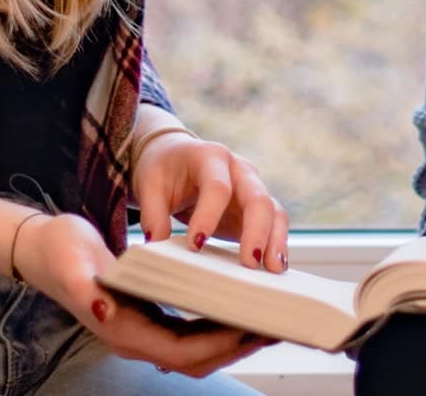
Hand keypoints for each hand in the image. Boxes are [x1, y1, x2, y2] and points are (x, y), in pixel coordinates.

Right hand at [13, 212, 273, 376]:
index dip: (220, 345)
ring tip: (270, 320)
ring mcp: (145, 331)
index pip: (183, 351)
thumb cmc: (60, 253)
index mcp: (124, 330)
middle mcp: (138, 338)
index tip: (252, 328)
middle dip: (239, 347)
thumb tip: (105, 311)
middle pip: (198, 359)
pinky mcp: (150, 318)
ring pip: (199, 350)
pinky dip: (220, 326)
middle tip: (278, 326)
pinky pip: (192, 333)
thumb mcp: (71, 263)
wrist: (44, 250)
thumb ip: (85, 290)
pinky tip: (242, 307)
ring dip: (235, 339)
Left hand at [133, 133, 290, 272]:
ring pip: (273, 211)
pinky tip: (273, 267)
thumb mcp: (149, 185)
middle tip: (250, 262)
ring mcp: (251, 188)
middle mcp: (239, 169)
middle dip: (257, 230)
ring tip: (273, 269)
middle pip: (257, 197)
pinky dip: (276, 244)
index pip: (217, 187)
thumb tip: (157, 245)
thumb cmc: (163, 170)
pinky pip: (273, 224)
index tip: (195, 245)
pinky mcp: (255, 209)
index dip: (209, 216)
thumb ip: (153, 214)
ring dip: (275, 240)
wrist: (177, 158)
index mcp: (210, 156)